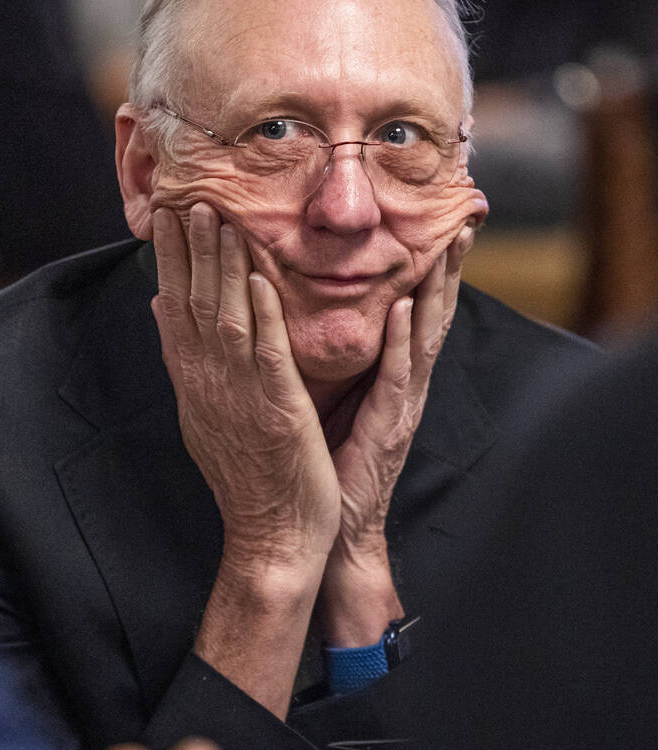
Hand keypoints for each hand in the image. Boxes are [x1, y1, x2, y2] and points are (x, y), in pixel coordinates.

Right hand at [151, 204, 339, 571]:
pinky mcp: (275, 407)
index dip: (171, 259)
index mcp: (192, 377)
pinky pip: (266, 353)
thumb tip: (160, 307)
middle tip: (191, 198)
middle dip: (191, 248)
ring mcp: (238, 393)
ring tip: (219, 218)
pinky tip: (261, 278)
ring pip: (226, 316)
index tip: (168, 217)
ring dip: (221, 266)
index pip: (174, 306)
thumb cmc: (243, 470)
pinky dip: (263, 314)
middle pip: (194, 302)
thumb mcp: (200, 409)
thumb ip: (184, 355)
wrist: (268, 532)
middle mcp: (207, 380)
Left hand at [320, 223, 476, 640]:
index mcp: (382, 377)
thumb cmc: (320, 463)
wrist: (322, 529)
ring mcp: (398, 406)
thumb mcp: (319, 399)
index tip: (429, 225)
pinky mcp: (386, 427)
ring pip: (423, 337)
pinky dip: (403, 342)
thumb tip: (290, 316)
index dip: (420, 270)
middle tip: (460, 220)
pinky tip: (405, 308)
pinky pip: (396, 377)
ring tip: (448, 246)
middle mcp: (398, 385)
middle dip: (443, 268)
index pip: (407, 312)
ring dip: (437, 290)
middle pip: (426, 315)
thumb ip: (321, 360)